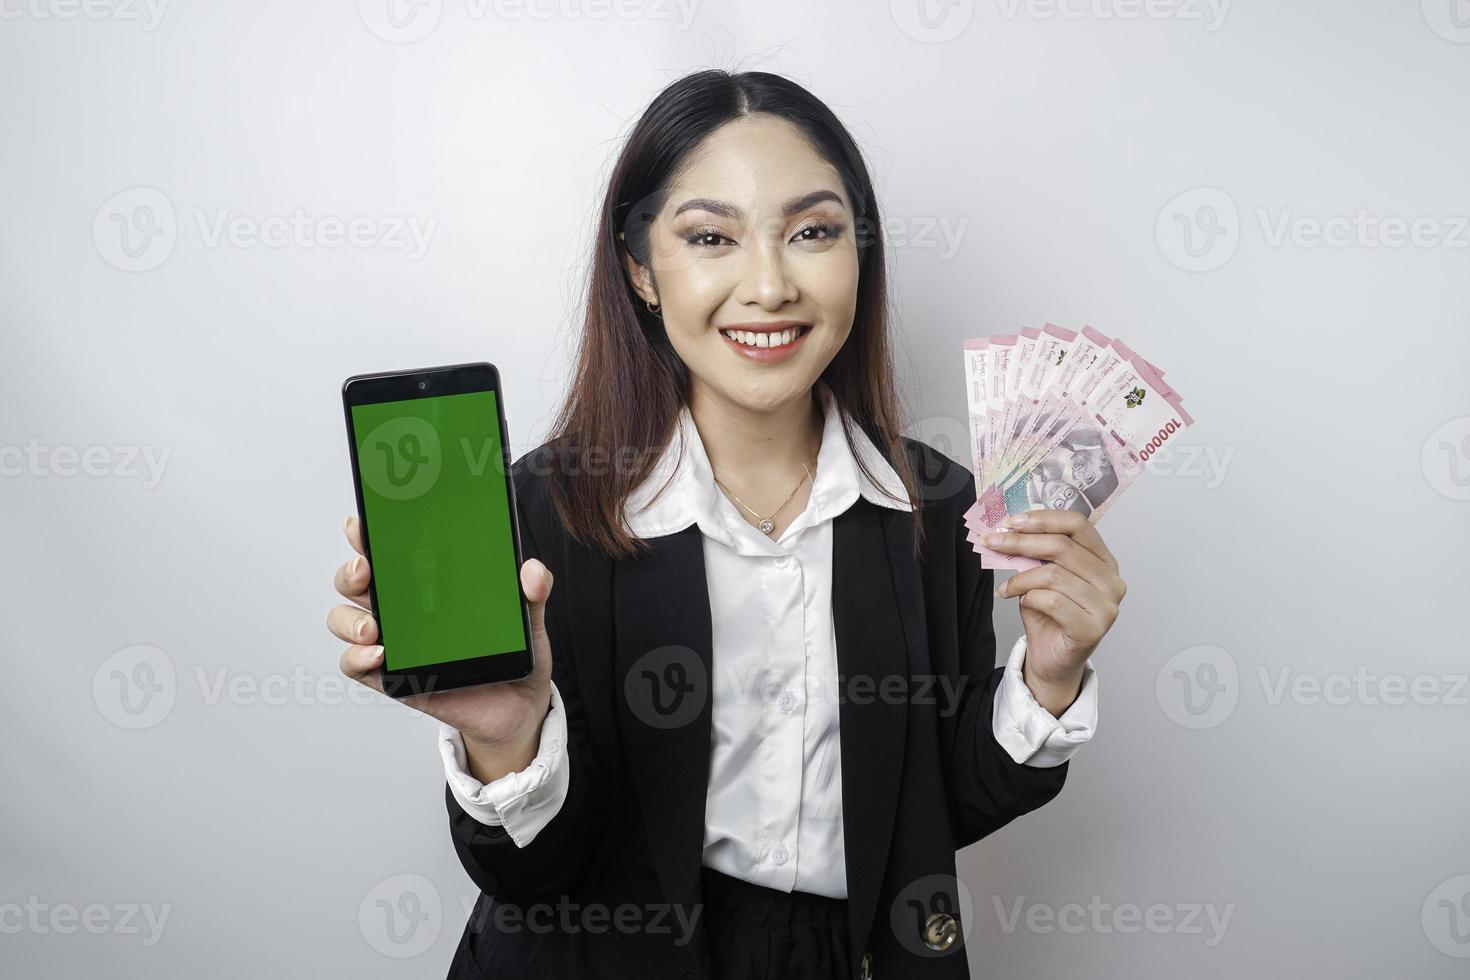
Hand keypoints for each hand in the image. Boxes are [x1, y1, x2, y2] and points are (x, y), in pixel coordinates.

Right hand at [327, 515, 553, 773]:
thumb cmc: (513, 654)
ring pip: (345, 621)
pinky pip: (356, 666)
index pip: (388, 551)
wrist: (519, 706)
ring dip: (349, 619)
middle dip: (350, 572)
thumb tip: (532, 572)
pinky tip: (378, 655)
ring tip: (372, 628)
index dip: (368, 534)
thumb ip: (533, 591)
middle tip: (366, 570)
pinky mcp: (394, 677)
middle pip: (354, 581)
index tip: (361, 524)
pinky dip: (357, 658)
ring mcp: (395, 643)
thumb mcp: (528, 618)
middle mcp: (403, 610)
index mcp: (429, 585)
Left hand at [982, 511, 1125, 716]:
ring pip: (1054, 574)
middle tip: (993, 542)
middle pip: (1063, 546)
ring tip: (1005, 586)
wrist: (1052, 659)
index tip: (1011, 521)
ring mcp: (1107, 606)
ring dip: (1020, 577)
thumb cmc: (1049, 615)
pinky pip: (1053, 601)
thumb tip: (1010, 529)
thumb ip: (1035, 553)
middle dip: (1022, 541)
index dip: (1043, 519)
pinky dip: (1028, 597)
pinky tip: (1018, 601)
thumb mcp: (1040, 576)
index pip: (1078, 525)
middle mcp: (1112, 580)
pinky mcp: (1093, 628)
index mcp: (1104, 560)